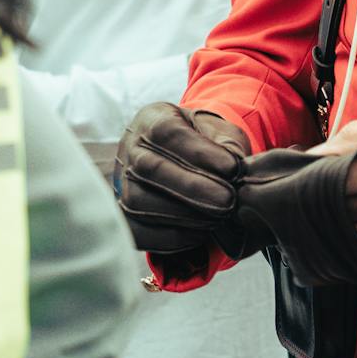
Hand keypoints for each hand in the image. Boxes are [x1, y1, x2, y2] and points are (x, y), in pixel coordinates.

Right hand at [114, 103, 249, 253]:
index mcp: (152, 119)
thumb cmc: (201, 141)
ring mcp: (122, 183)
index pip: (168, 132)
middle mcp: (131, 149)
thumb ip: (227, 142)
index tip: (232, 168)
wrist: (178, 157)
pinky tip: (199, 233)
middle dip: (194, 189)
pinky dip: (168, 238)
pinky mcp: (124, 215)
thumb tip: (234, 168)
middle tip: (228, 201)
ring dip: (183, 215)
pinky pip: (137, 231)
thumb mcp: (217, 129)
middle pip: (151, 169)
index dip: (201, 152)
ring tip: (217, 218)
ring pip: (140, 201)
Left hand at [311, 106, 356, 271]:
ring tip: (322, 213)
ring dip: (334, 229)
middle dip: (321, 201)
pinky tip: (348, 234)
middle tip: (307, 191)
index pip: (344, 178)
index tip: (303, 172)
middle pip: (346, 211)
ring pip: (356, 241)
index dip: (318, 175)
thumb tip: (318, 150)